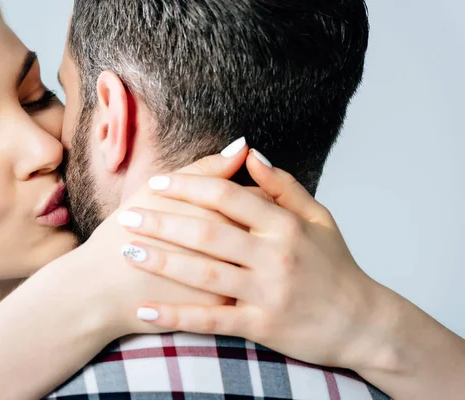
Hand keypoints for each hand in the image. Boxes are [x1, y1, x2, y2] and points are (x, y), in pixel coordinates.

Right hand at [65, 139, 249, 340]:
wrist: (100, 290)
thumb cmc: (124, 234)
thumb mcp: (157, 192)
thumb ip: (205, 169)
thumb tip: (243, 146)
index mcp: (215, 213)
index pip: (259, 197)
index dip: (256, 193)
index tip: (244, 195)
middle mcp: (228, 248)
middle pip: (265, 229)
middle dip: (260, 222)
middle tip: (246, 220)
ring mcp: (228, 281)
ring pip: (259, 260)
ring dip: (255, 249)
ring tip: (237, 243)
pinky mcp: (220, 309)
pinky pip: (246, 288)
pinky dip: (243, 275)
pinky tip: (229, 268)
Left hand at [117, 149, 383, 369]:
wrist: (365, 324)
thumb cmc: (337, 267)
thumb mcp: (320, 218)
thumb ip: (283, 186)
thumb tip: (248, 152)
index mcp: (286, 225)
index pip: (229, 196)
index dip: (189, 185)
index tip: (157, 182)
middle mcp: (276, 256)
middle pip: (208, 231)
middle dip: (163, 221)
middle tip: (128, 215)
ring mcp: (269, 293)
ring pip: (205, 273)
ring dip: (162, 262)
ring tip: (127, 250)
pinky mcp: (263, 326)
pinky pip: (212, 320)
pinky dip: (177, 316)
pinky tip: (145, 311)